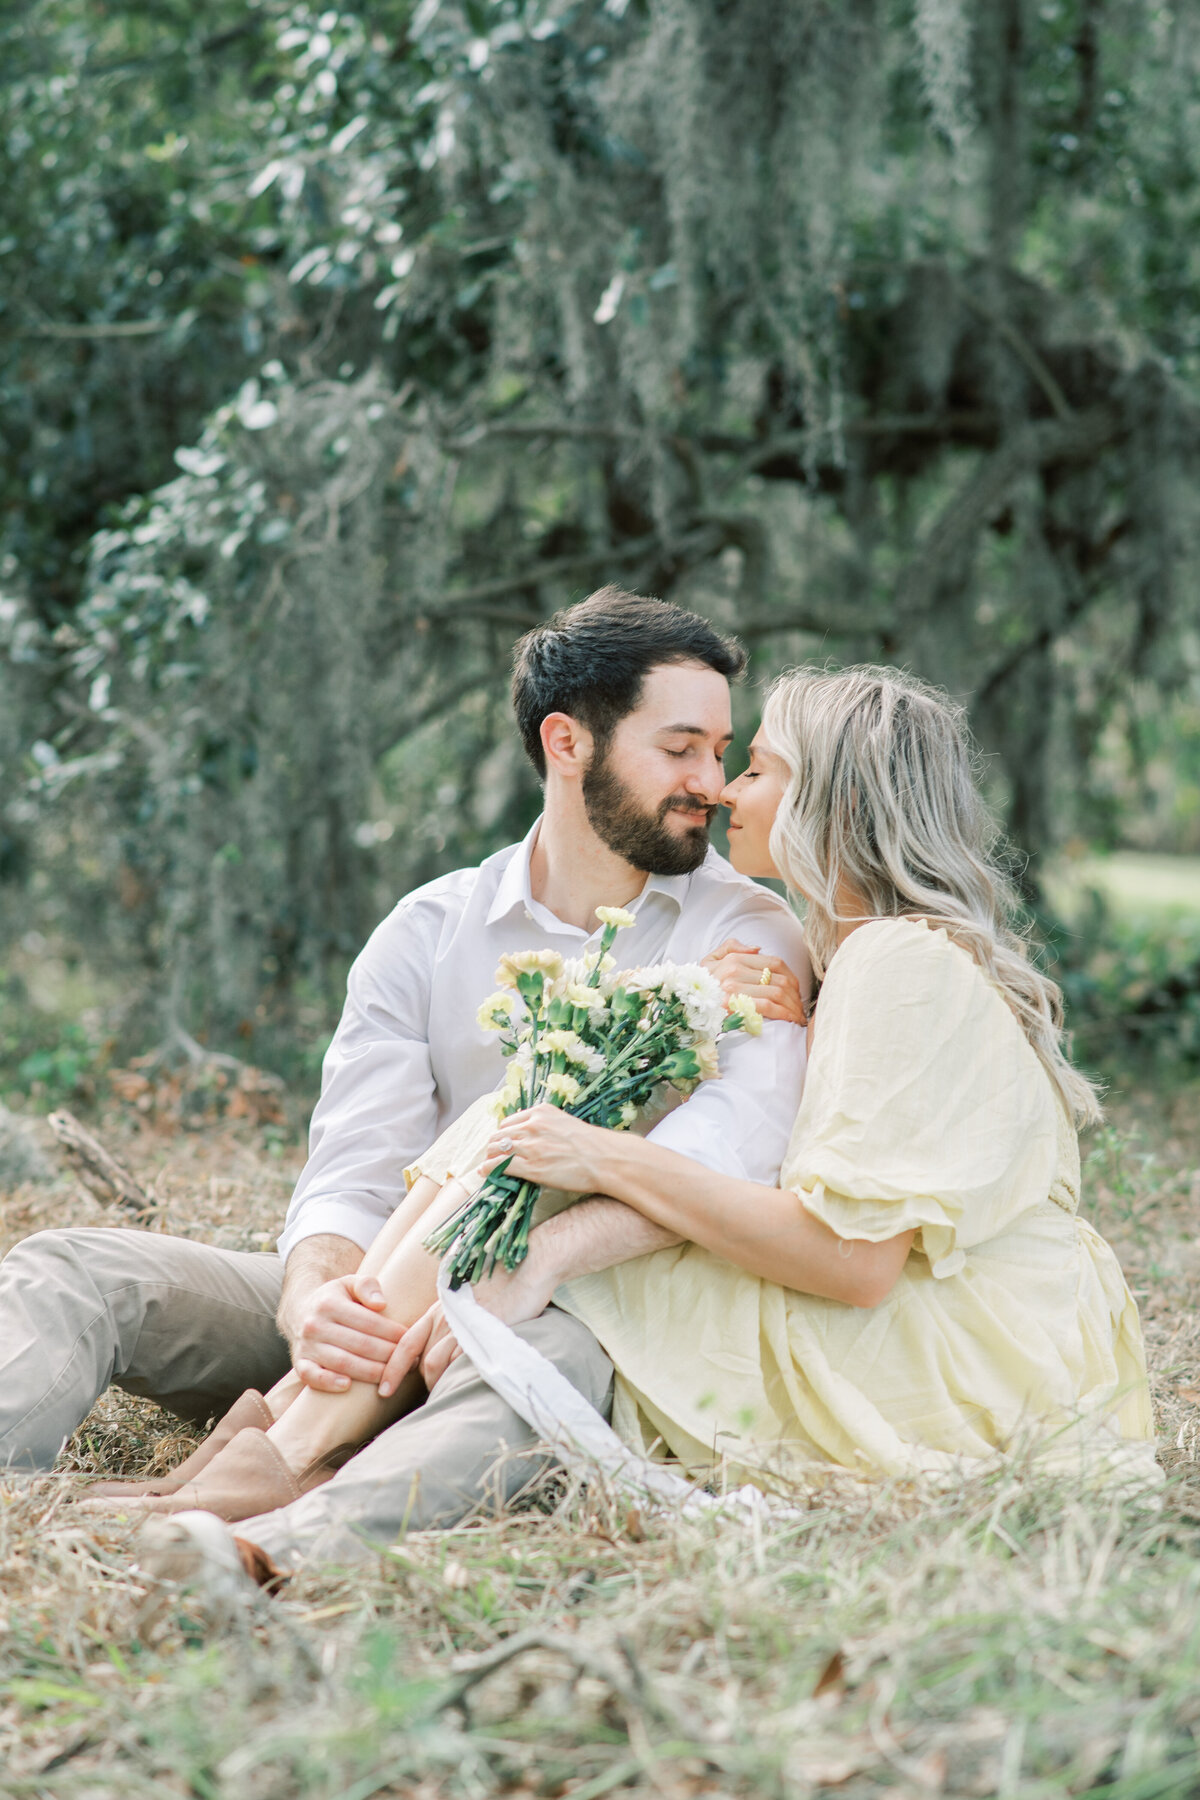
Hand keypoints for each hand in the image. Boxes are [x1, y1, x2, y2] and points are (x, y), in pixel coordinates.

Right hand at [286, 1270, 404, 1392]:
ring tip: (391, 1376)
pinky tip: (348, 1386)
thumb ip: (367, 1286)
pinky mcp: (299, 1363)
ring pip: (342, 1362)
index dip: (393, 1333)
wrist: (301, 1311)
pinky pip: (311, 1376)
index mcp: (329, 1303)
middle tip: (409, 1362)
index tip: (410, 1340)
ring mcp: (306, 1346)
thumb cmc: (336, 1298)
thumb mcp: (350, 1283)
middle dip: (388, 1355)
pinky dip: (328, 1382)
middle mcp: (315, 1325)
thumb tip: (381, 1304)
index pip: (369, 1322)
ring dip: (370, 1372)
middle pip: (360, 1344)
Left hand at [377, 1241, 562, 1394]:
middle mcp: (445, 1314)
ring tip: (446, 1394)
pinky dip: (454, 1378)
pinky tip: (462, 1385)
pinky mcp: (480, 1329)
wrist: (530, 1263)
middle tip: (432, 1395)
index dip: (393, 1368)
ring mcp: (462, 1322)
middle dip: (421, 1382)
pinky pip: (457, 1361)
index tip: (384, 1389)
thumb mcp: (473, 1299)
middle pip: (421, 1358)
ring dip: (437, 1384)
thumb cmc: (508, 1282)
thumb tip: (452, 1345)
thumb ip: (458, 1319)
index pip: (407, 1342)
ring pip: (434, 1363)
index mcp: (441, 1307)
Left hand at [481, 1103, 607, 1190]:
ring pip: (496, 1149)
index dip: (504, 1134)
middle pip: (499, 1135)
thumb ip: (545, 1124)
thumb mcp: (565, 1123)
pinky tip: (486, 1173)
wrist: (605, 1159)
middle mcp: (532, 1126)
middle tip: (493, 1155)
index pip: (509, 1122)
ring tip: (488, 1165)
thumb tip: (527, 1130)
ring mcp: (530, 1147)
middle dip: (494, 1146)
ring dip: (489, 1157)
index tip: (504, 1143)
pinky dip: (489, 1169)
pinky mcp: (531, 1167)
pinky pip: (500, 1166)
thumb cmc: (591, 1144)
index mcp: (541, 1112)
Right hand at [701, 938, 807, 1025]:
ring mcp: (732, 987)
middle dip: (796, 998)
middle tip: (801, 1011)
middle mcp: (734, 970)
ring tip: (797, 1018)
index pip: (775, 963)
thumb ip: (730, 947)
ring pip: (777, 992)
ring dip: (793, 1008)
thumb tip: (757, 949)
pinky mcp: (733, 1006)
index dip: (792, 980)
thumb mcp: (710, 961)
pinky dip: (784, 1014)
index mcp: (733, 959)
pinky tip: (790, 1022)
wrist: (682, 1008)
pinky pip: (768, 1006)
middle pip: (780, 979)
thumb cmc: (699, 987)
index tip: (797, 994)